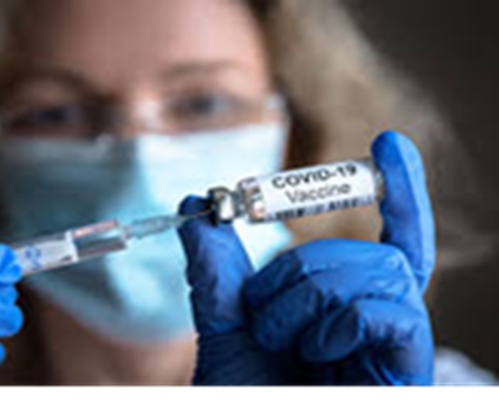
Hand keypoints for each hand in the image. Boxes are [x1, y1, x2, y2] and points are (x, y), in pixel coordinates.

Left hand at [178, 131, 434, 384]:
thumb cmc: (246, 396)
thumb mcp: (223, 329)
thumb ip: (215, 271)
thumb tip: (195, 206)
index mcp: (345, 315)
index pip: (387, 245)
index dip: (398, 195)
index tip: (387, 145)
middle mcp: (379, 328)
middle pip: (373, 253)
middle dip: (304, 267)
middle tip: (262, 311)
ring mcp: (396, 352)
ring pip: (379, 271)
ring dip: (311, 293)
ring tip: (278, 336)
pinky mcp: (406, 373)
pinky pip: (394, 311)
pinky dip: (341, 316)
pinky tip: (315, 348)